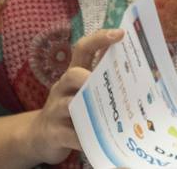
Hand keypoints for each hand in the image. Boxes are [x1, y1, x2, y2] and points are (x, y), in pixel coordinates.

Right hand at [24, 28, 123, 164]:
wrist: (40, 137)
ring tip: (108, 114)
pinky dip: (85, 139)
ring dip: (88, 108)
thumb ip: (101, 78)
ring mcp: (55, 111)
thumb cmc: (71, 110)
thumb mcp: (83, 91)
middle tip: (108, 80)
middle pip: (72, 74)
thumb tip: (135, 66)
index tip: (120, 33)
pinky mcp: (54, 133)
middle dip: (88, 75)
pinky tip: (100, 143)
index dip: (99, 39)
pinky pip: (70, 136)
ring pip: (67, 105)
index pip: (82, 49)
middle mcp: (63, 89)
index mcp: (73, 75)